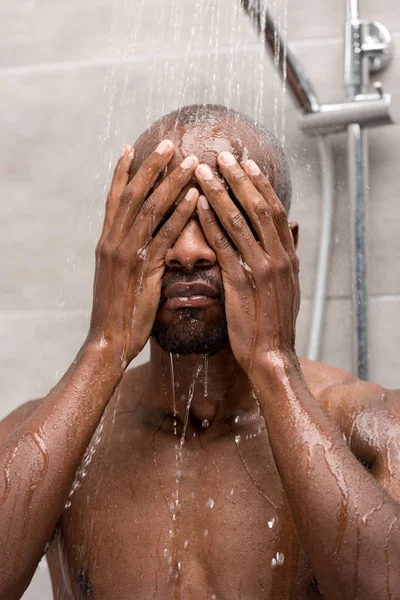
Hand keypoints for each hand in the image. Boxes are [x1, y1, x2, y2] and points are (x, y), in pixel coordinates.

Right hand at [86, 141, 198, 370]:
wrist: (109, 341)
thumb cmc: (118, 312)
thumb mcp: (118, 277)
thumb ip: (128, 253)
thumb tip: (143, 239)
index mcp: (106, 241)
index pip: (114, 198)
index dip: (123, 172)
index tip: (133, 147)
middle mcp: (112, 241)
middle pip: (133, 194)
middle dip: (151, 166)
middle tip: (169, 143)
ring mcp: (126, 253)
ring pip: (150, 208)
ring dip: (172, 183)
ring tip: (192, 163)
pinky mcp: (143, 269)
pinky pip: (164, 235)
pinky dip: (180, 214)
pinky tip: (195, 198)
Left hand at [195, 152, 299, 374]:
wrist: (272, 356)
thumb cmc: (274, 323)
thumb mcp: (289, 286)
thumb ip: (289, 255)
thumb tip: (293, 228)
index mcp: (288, 256)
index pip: (274, 210)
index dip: (260, 184)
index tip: (246, 163)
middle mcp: (278, 257)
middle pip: (257, 206)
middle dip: (238, 178)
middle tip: (221, 155)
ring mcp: (261, 269)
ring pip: (238, 220)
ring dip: (219, 193)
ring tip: (202, 171)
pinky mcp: (241, 282)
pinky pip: (224, 245)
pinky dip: (210, 223)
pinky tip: (196, 206)